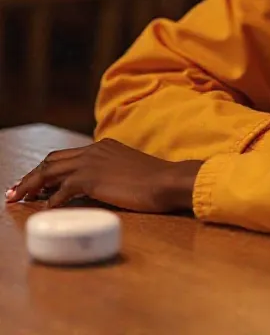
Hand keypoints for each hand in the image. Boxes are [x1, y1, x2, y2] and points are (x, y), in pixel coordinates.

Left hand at [5, 139, 202, 212]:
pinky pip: (61, 190)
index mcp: (103, 146)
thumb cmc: (155, 182)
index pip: (65, 156)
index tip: (33, 184)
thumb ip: (109, 174)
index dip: (46, 170)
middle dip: (30, 177)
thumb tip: (94, 189)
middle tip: (15, 192)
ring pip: (49, 172)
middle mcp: (94, 150)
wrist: (167, 181)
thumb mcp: (128, 172)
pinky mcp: (92, 178)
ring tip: (17, 200)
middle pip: (51, 161)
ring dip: (30, 186)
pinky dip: (50, 200)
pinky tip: (44, 211)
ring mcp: (92, 162)